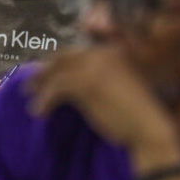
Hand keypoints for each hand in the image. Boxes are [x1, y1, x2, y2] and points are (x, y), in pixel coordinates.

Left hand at [28, 46, 177, 151]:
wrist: (148, 128)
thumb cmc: (134, 114)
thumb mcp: (115, 88)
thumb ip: (94, 79)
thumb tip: (64, 83)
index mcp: (110, 52)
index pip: (74, 53)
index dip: (56, 64)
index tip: (44, 76)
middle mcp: (102, 53)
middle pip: (63, 59)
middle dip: (45, 72)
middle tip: (31, 86)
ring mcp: (94, 67)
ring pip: (57, 74)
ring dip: (41, 88)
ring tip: (32, 101)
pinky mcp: (87, 83)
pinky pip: (57, 89)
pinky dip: (44, 101)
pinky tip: (39, 113)